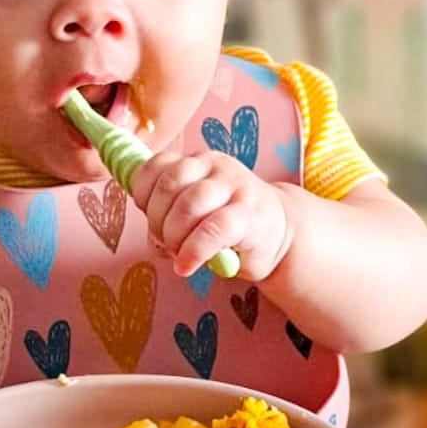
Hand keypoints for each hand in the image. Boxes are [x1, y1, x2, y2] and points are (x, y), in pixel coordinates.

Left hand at [132, 150, 292, 281]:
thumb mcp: (195, 215)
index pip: (157, 166)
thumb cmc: (232, 227)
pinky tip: (187, 265)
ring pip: (187, 206)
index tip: (151, 217)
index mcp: (197, 162)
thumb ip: (170, 218)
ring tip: (180, 254)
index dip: (144, 195)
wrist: (282, 234)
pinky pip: (211, 230)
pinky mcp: (248, 214)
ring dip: (174, 237)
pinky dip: (192, 251)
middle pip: (167, 186)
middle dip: (157, 222)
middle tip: (167, 243)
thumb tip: (154, 239)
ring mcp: (234, 187)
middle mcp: (215, 167)